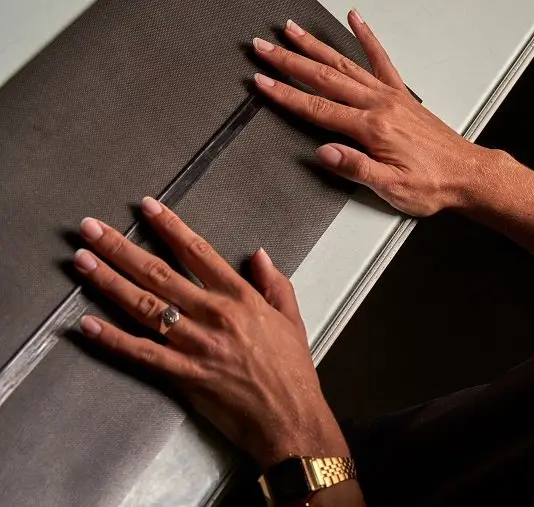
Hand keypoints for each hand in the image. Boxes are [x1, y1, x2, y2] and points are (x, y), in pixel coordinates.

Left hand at [74, 197, 347, 468]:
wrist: (290, 417)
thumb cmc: (292, 370)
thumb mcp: (292, 319)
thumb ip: (275, 284)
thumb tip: (259, 255)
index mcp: (241, 297)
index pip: (198, 252)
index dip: (170, 227)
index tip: (147, 207)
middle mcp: (215, 314)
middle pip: (159, 273)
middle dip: (122, 247)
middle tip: (92, 228)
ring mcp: (196, 345)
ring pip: (145, 306)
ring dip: (109, 282)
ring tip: (82, 261)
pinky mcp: (184, 375)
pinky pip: (142, 353)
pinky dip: (113, 339)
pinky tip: (87, 324)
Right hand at [252, 10, 500, 216]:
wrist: (465, 175)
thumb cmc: (431, 184)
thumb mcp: (392, 188)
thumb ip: (356, 168)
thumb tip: (324, 153)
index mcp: (372, 129)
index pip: (318, 109)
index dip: (286, 95)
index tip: (262, 81)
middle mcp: (379, 106)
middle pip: (325, 78)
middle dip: (289, 62)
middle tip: (263, 48)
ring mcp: (390, 96)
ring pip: (345, 64)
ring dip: (315, 46)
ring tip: (292, 31)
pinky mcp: (401, 95)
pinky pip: (381, 59)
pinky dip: (367, 38)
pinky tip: (355, 20)